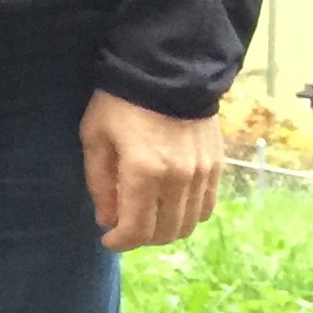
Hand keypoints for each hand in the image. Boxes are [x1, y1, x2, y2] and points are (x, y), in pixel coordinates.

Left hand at [78, 91, 220, 250]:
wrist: (166, 69)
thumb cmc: (120, 102)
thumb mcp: (95, 138)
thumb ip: (100, 183)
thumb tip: (108, 220)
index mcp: (144, 172)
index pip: (138, 230)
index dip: (121, 242)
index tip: (109, 239)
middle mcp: (178, 178)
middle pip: (165, 232)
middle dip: (142, 238)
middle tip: (126, 227)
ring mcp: (202, 172)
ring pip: (188, 223)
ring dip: (166, 228)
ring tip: (148, 216)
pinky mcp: (217, 164)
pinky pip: (207, 205)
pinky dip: (188, 213)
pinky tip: (171, 203)